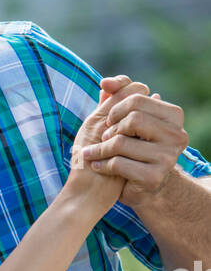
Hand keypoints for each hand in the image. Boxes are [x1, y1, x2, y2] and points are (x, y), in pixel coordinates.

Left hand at [78, 74, 188, 207]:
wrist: (140, 187)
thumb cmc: (131, 148)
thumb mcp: (127, 120)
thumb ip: (118, 97)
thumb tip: (105, 83)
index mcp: (174, 115)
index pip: (138, 98)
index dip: (116, 108)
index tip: (108, 120)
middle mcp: (176, 135)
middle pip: (132, 118)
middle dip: (111, 129)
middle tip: (103, 137)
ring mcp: (168, 157)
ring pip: (122, 142)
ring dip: (101, 148)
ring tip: (94, 152)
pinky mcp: (154, 177)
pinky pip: (119, 163)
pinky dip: (102, 164)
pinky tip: (98, 165)